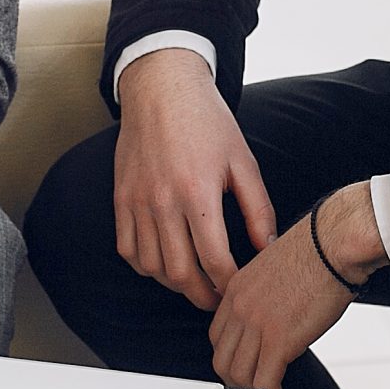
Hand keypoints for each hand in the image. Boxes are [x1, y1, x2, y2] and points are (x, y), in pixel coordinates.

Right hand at [113, 47, 278, 310]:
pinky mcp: (120, 199)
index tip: (239, 291)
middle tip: (218, 300)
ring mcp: (137, 201)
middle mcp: (163, 201)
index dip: (229, 285)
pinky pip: (127, 249)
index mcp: (198, 192)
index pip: (215, 259)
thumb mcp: (243, 161)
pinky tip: (164, 263)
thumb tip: (269, 249)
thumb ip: (257, 209)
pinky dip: (145, 265)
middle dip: (203, 295)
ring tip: (194, 283)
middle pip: (181, 272)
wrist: (161, 89)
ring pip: (152, 266)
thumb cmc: (207, 122)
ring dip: (174, 283)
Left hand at [208, 182, 380, 388]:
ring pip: (241, 378)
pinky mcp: (278, 340)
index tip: (247, 372)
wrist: (335, 243)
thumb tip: (281, 318)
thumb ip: (269, 295)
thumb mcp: (279, 270)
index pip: (219, 337)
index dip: (231, 361)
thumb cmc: (320, 250)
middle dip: (239, 386)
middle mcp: (239, 307)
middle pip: (223, 361)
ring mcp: (255, 325)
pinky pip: (265, 385)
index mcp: (237, 288)